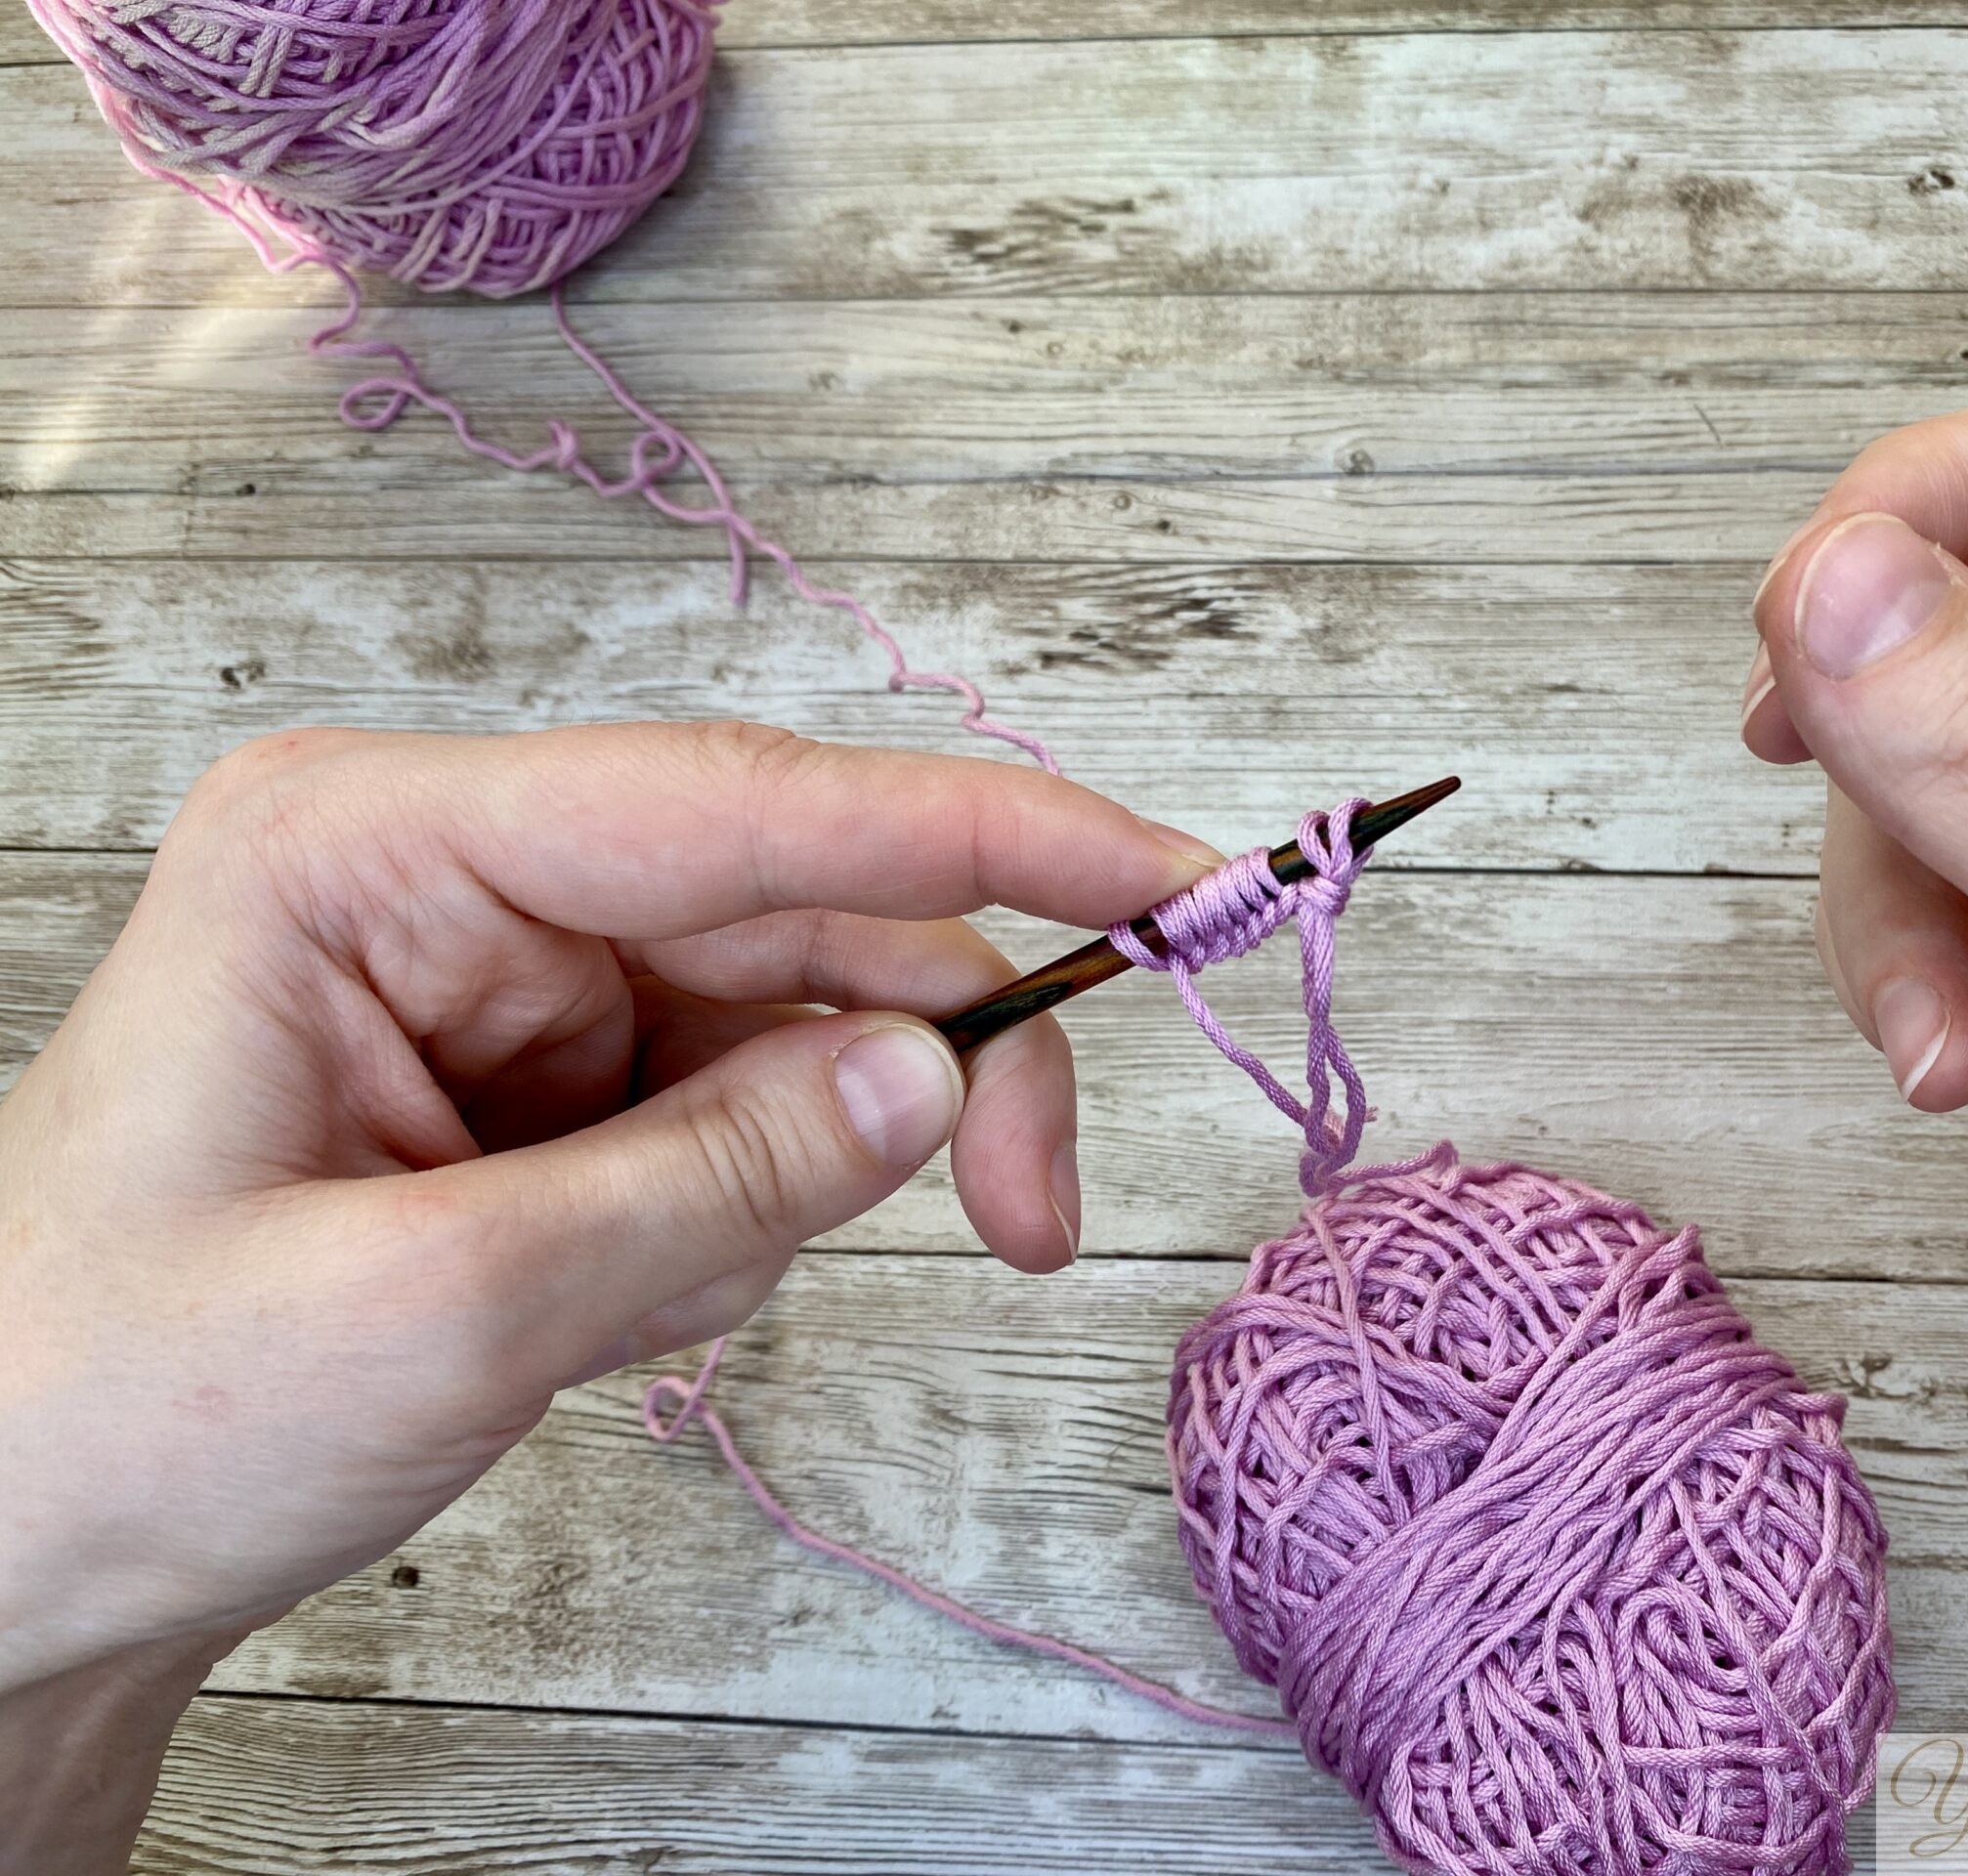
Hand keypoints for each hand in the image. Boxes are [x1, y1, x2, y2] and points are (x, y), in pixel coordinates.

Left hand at [0, 723, 1216, 1850]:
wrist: (5, 1563)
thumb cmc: (112, 1411)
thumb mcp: (438, 1308)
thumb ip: (714, 1175)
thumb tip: (933, 1071)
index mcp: (376, 852)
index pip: (742, 804)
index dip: (982, 833)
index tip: (1166, 872)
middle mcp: (459, 883)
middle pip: (803, 917)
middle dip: (929, 1069)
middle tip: (1033, 1219)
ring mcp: (507, 982)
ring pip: (792, 1028)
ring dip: (793, 1183)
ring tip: (630, 1314)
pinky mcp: (543, 1080)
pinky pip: (740, 1119)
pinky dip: (732, 1229)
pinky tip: (598, 1309)